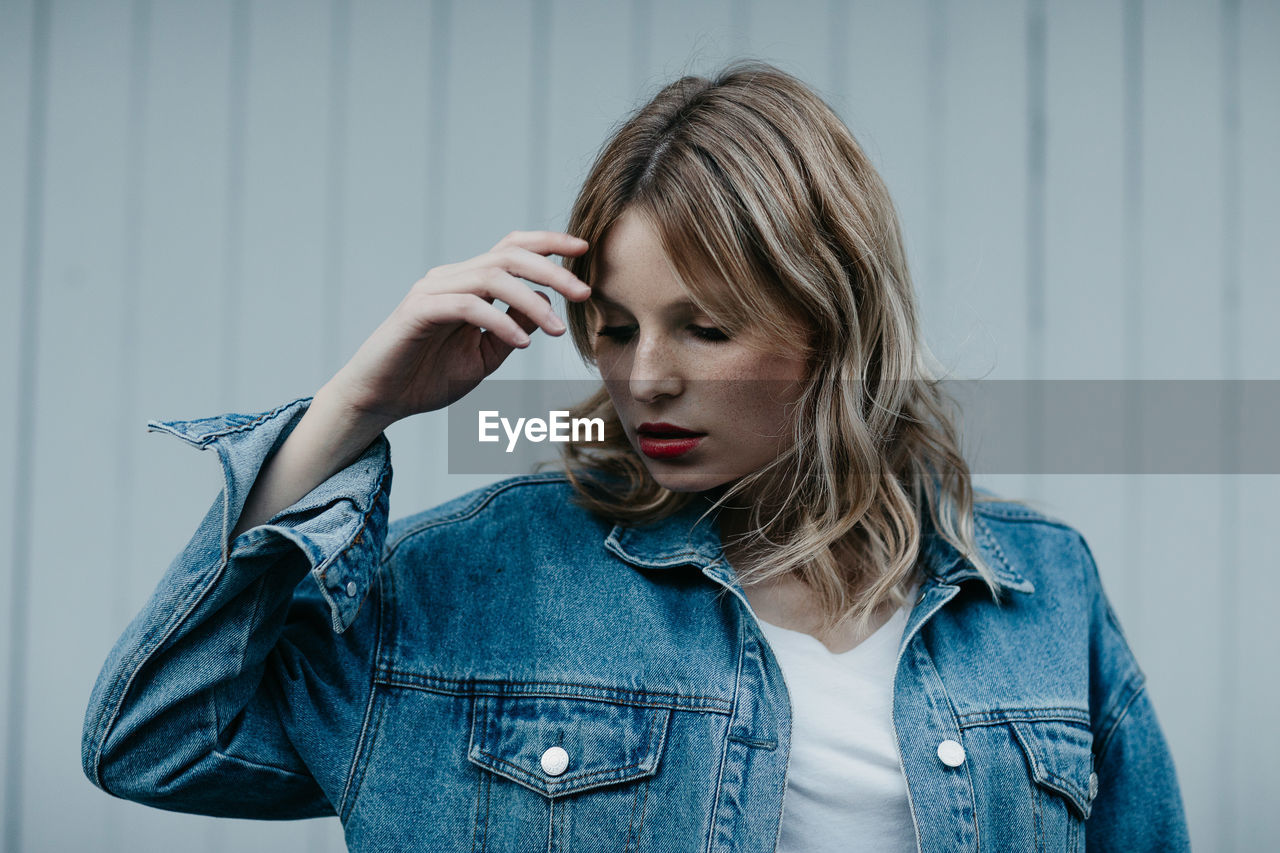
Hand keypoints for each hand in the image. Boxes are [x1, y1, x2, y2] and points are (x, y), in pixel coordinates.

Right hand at [322, 230, 591, 427]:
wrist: (380, 399)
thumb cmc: (428, 377)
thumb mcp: (485, 356)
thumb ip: (512, 329)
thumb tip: (547, 309)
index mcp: (469, 283)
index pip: (512, 249)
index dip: (548, 244)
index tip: (584, 251)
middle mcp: (452, 278)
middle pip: (509, 255)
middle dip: (552, 271)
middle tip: (584, 293)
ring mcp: (433, 291)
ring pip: (491, 276)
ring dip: (531, 301)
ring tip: (557, 329)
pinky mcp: (418, 311)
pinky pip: (468, 306)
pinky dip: (500, 321)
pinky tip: (521, 344)